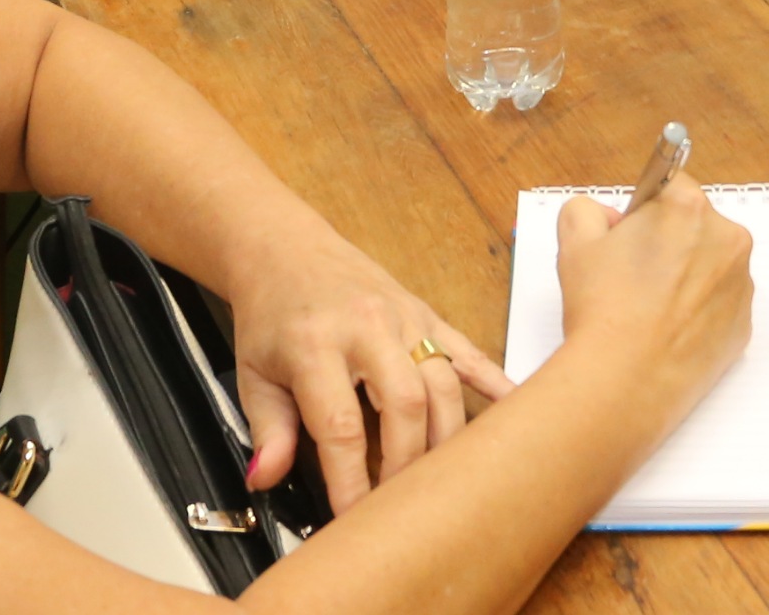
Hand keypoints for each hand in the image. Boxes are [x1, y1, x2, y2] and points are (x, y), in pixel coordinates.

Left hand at [234, 232, 516, 515]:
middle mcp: (368, 327)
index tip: (354, 519)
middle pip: (405, 404)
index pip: (341, 426)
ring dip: (446, 438)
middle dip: (407, 465)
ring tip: (441, 482)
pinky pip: (469, 351)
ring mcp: (406, 318)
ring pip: (443, 383)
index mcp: (316, 344)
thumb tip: (264, 480)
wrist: (287, 250)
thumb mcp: (253, 374)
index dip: (351, 481)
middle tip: (402, 508)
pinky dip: (496, 383)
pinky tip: (515, 412)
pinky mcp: (429, 315)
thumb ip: (268, 429)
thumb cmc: (271, 317)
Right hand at [555, 174, 754, 422]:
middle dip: (668, 243)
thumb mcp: (574, 242)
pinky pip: (720, 305)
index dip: (643, 211)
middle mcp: (727, 239)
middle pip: (695, 226)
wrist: (625, 381)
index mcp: (688, 208)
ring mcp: (741, 284)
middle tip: (633, 277)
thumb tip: (605, 217)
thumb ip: (585, 210)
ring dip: (687, 277)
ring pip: (710, 266)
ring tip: (649, 309)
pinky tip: (667, 331)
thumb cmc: (602, 310)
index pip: (669, 186)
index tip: (629, 235)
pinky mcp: (744, 324)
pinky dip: (698, 313)